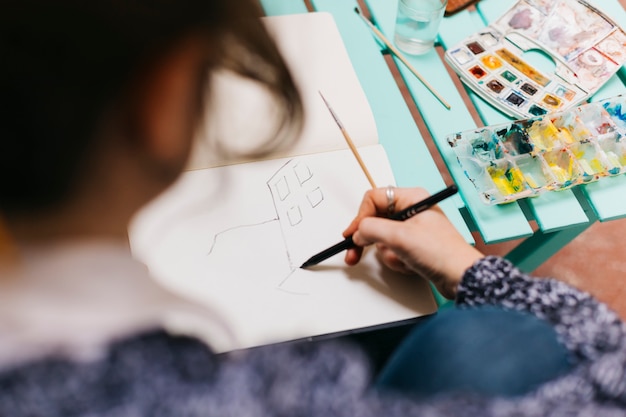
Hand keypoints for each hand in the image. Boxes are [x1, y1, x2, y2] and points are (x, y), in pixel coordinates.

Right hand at [343, 187, 482, 298]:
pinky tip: (409, 264)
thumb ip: (371, 230)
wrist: (460, 277)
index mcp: (411, 198)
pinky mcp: (414, 246)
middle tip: (354, 253)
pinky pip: (393, 251)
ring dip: (388, 253)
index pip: (374, 198)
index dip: (360, 216)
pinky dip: (397, 260)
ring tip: (403, 258)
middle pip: (376, 219)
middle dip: (370, 239)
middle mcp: (411, 210)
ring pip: (383, 238)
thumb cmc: (441, 252)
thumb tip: (358, 232)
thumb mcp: (399, 237)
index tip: (352, 234)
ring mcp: (413, 229)